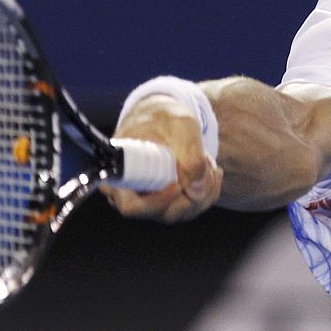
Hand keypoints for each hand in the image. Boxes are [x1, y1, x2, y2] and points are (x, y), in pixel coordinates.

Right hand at [103, 95, 223, 222]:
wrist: (163, 118)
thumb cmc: (164, 117)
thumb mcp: (181, 125)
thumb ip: (191, 153)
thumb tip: (197, 190)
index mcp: (121, 173)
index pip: (132, 206)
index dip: (159, 201)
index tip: (179, 184)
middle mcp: (132, 193)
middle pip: (164, 213)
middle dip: (192, 191)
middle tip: (203, 161)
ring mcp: (151, 200)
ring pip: (182, 212)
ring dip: (204, 188)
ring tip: (205, 159)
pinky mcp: (169, 201)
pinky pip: (193, 207)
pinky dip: (208, 190)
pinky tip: (209, 169)